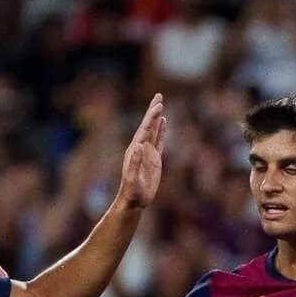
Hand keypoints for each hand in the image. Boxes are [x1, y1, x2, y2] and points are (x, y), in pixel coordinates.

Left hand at [117, 92, 167, 209]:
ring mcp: (147, 153)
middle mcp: (140, 148)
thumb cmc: (131, 192)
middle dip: (153, 111)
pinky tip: (164, 122)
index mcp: (134, 150)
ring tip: (160, 104)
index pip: (144, 130)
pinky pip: (158, 141)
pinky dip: (161, 130)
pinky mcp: (154, 159)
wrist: (133, 201)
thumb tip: (139, 145)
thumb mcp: (132, 179)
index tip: (159, 106)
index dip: (151, 118)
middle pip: (148, 125)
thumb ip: (134, 163)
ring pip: (153, 131)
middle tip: (158, 95)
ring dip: (156, 117)